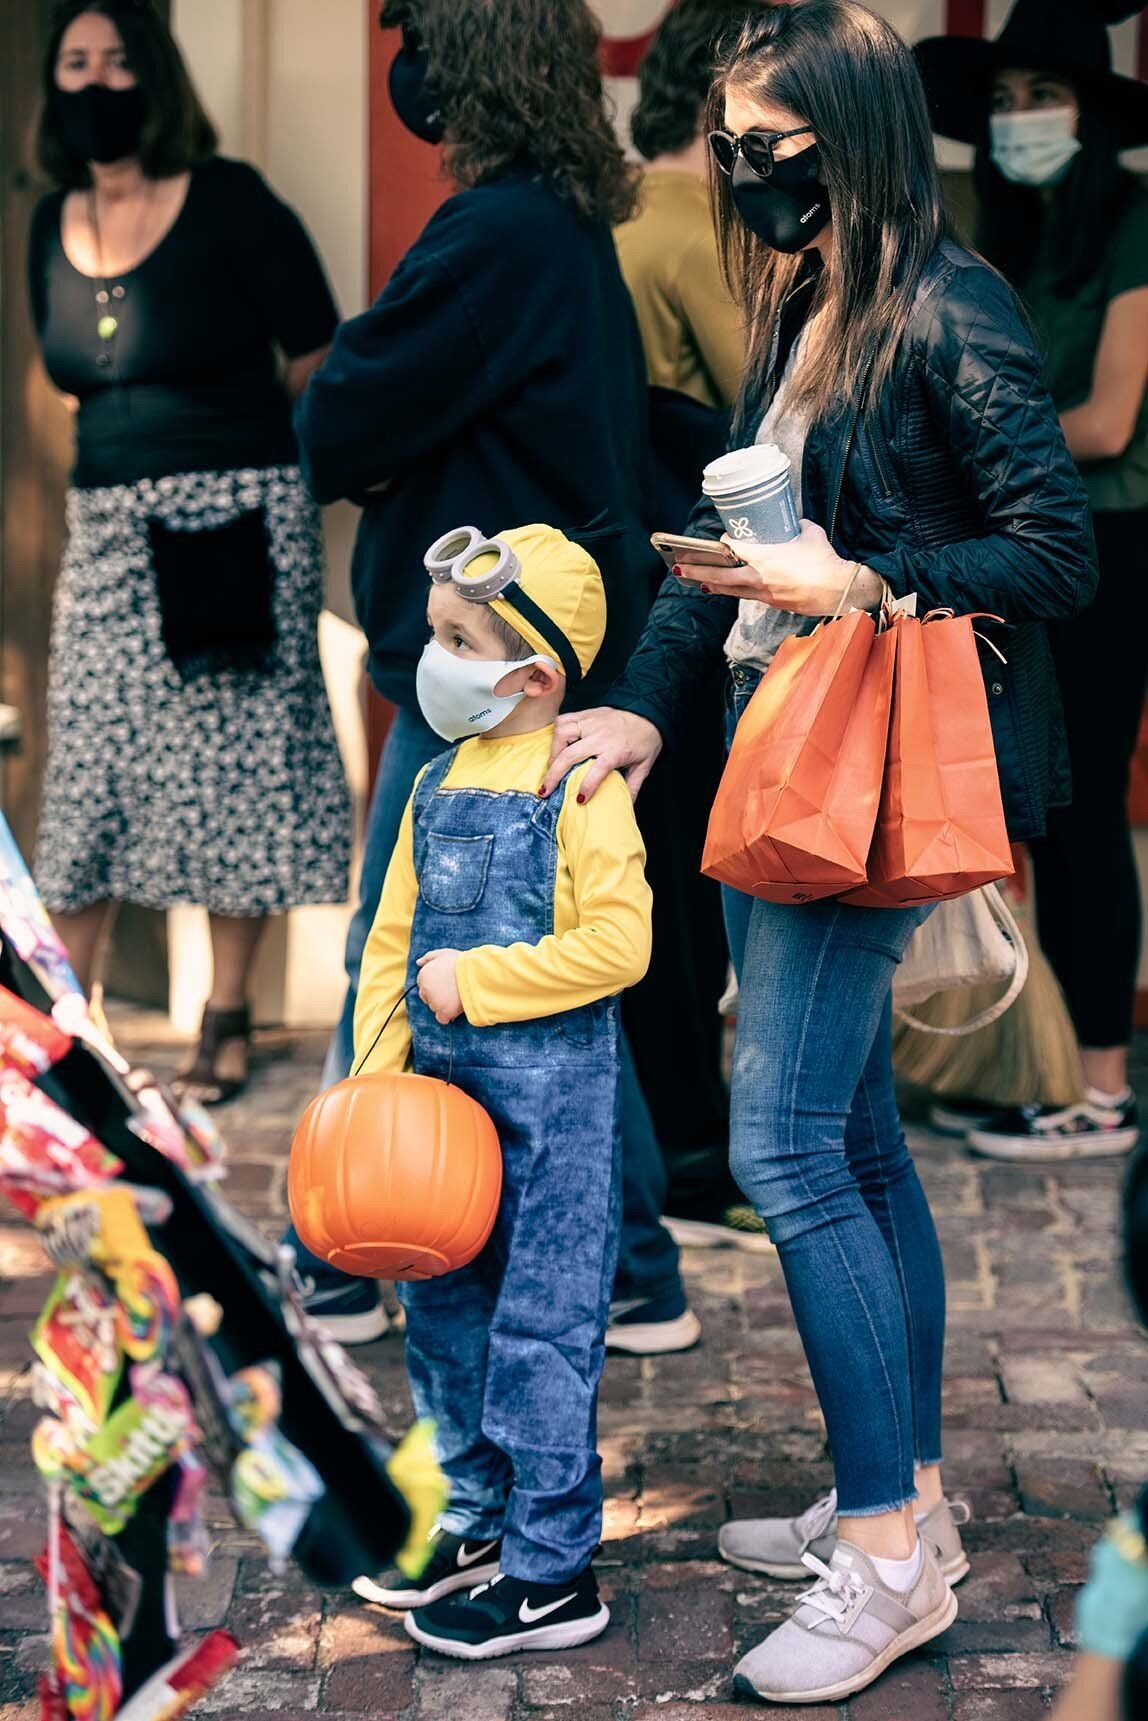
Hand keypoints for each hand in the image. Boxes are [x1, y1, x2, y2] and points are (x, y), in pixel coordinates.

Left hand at [416, 949, 462, 1023]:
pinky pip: (442, 1018)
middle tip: (452, 990)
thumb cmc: (461, 962)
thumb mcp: (444, 954)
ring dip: (444, 1005)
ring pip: (435, 1008)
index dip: (436, 985)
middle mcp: (426, 989)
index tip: (447, 983)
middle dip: (437, 996)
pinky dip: (448, 1015)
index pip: (424, 986)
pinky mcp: (444, 1012)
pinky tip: (457, 1007)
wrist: (476, 972)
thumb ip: (429, 957)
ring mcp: (434, 1001)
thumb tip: (418, 963)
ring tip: (458, 996)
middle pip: (427, 998)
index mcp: (423, 975)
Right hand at [540, 706, 662, 802]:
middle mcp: (600, 735)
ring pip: (561, 733)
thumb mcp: (643, 765)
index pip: (597, 770)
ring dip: (553, 751)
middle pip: (570, 754)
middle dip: (554, 774)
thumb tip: (626, 806)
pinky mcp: (586, 714)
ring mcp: (591, 722)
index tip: (579, 800)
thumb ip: (633, 786)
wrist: (648, 710)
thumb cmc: (645, 739)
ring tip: (552, 766)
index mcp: (616, 750)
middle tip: (545, 790)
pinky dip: (556, 733)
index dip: (587, 786)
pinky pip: (563, 720)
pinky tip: (556, 746)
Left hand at [676, 521, 881, 615]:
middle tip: (678, 566)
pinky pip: (745, 596)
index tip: (720, 540)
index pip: (734, 549)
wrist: (838, 589)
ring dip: (710, 583)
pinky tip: (721, 589)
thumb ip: (797, 526)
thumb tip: (792, 522)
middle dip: (698, 569)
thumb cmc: (825, 560)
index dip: (724, 543)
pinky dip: (731, 591)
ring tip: (692, 579)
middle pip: (721, 574)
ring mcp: (764, 592)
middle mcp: (759, 577)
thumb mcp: (811, 533)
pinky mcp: (771, 602)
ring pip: (730, 589)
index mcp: (765, 557)